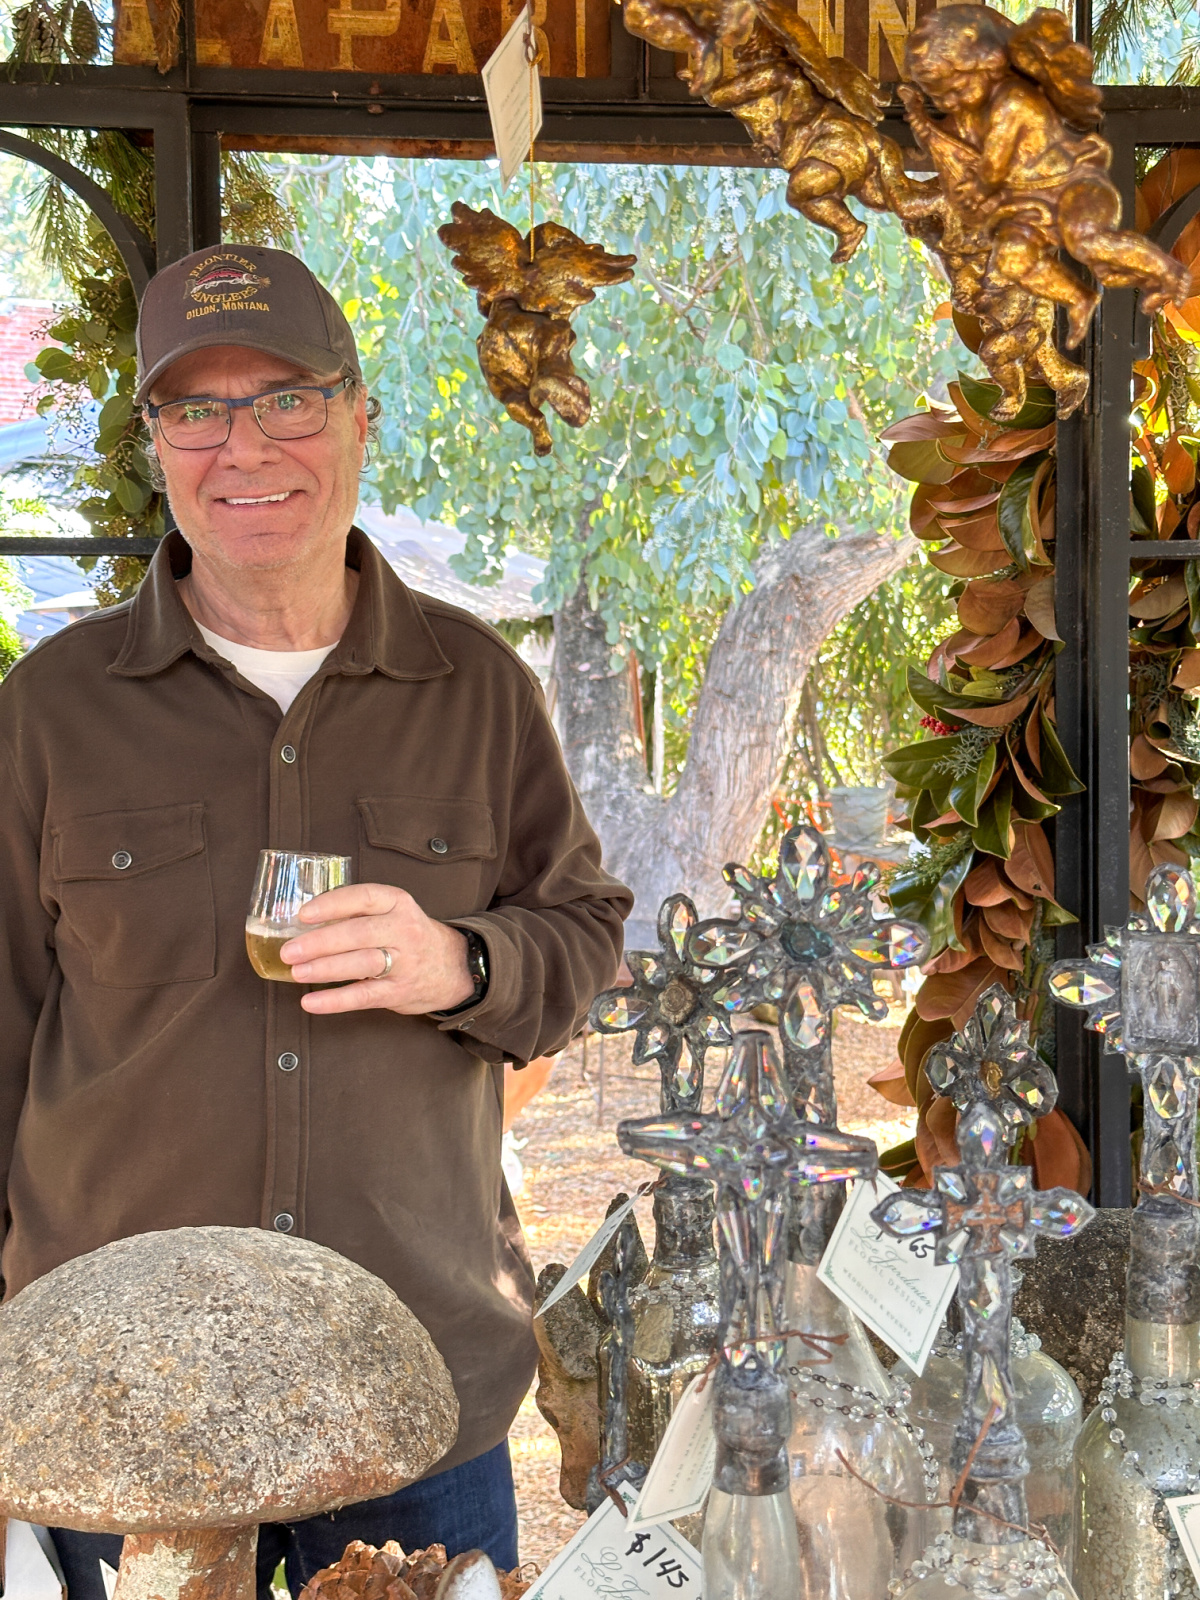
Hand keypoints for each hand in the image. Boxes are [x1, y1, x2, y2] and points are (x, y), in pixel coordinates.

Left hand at [280, 882, 476, 1015]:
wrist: (454, 966)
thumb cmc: (408, 936)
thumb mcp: (390, 913)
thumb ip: (350, 913)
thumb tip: (292, 914)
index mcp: (397, 903)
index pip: (363, 897)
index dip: (332, 904)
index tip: (304, 914)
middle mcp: (404, 930)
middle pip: (358, 933)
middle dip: (320, 942)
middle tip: (290, 950)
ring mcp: (405, 962)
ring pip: (362, 963)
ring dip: (326, 968)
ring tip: (297, 972)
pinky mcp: (400, 991)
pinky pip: (364, 996)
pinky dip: (335, 1000)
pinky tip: (311, 1002)